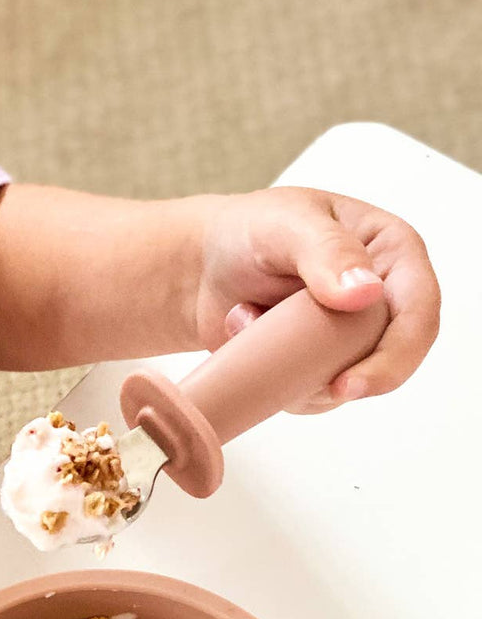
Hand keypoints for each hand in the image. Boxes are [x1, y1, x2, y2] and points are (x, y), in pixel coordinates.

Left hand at [196, 188, 439, 412]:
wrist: (201, 265)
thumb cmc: (248, 231)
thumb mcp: (287, 223)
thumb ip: (327, 251)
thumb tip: (366, 293)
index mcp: (390, 254)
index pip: (418, 313)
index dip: (395, 356)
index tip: (348, 383)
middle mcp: (379, 299)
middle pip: (390, 358)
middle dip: (343, 376)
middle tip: (301, 382)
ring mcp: (347, 336)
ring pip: (348, 384)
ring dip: (296, 372)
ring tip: (249, 319)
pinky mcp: (316, 364)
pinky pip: (312, 395)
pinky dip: (277, 380)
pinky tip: (246, 337)